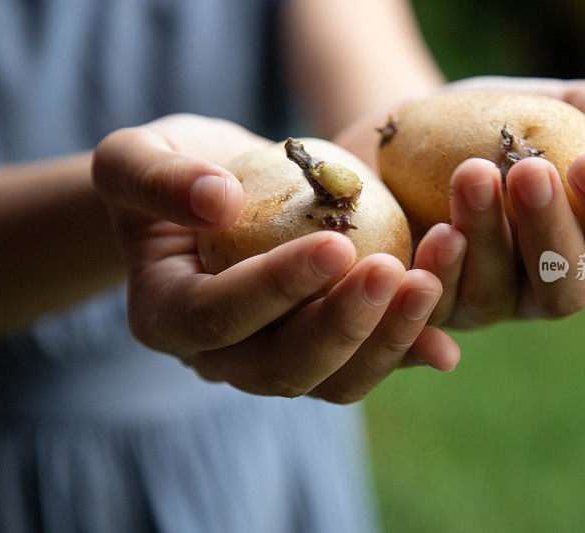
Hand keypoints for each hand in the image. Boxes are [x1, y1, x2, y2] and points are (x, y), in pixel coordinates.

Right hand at [92, 114, 457, 403]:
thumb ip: (159, 179)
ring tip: (429, 285)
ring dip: (383, 341)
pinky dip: (403, 354)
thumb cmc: (170, 169)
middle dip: (341, 325)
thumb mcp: (138, 155)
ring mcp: (270, 363)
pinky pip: (360, 367)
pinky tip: (446, 344)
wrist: (210, 195)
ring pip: (329, 381)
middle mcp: (217, 358)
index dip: (277, 287)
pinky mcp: (317, 354)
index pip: (220, 313)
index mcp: (165, 316)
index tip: (336, 244)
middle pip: (281, 366)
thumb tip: (218, 201)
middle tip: (392, 271)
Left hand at [410, 78, 584, 326]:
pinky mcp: (432, 308)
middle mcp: (542, 285)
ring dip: (487, 236)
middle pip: (566, 287)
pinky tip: (435, 231)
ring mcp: (486, 303)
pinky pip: (438, 305)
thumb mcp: (539, 104)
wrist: (400, 141)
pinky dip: (439, 271)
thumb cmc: (485, 125)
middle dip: (550, 230)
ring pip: (495, 293)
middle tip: (531, 171)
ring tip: (473, 174)